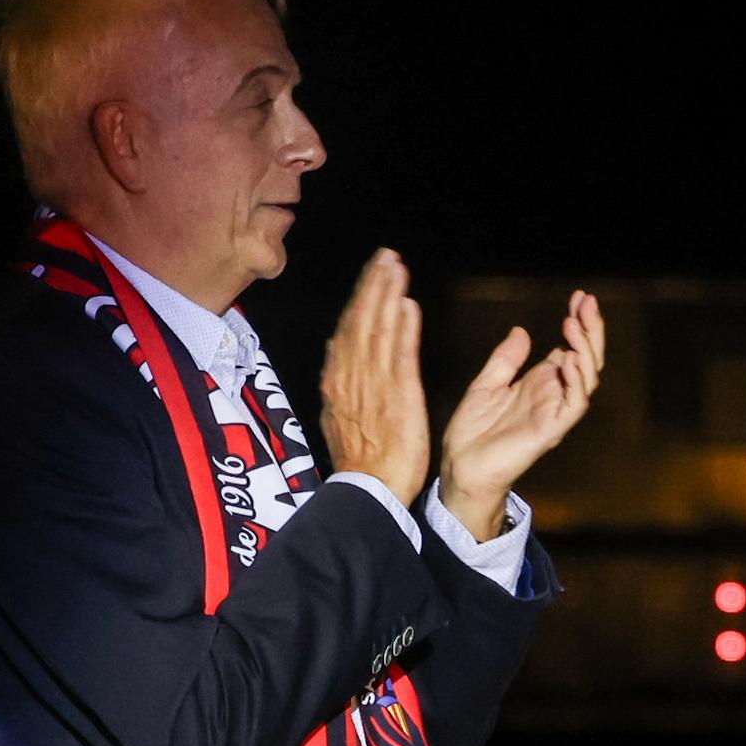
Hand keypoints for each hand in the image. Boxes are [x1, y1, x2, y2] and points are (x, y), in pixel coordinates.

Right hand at [318, 247, 432, 502]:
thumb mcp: (340, 415)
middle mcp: (351, 377)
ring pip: (378, 331)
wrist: (367, 490)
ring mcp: (373, 385)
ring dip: (386, 296)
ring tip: (396, 267)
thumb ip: (340, 382)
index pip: (349, 330)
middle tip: (386, 255)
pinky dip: (403, 329)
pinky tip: (408, 305)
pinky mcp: (397, 397)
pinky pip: (399, 356)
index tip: (373, 273)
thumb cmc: (360, 460)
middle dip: (373, 285)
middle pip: (361, 321)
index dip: (362, 299)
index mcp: (338, 380)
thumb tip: (337, 353)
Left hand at [440, 287, 605, 541]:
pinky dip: (578, 381)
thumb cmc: (472, 432)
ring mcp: (555, 412)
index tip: (579, 296)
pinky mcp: (551, 430)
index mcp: (540, 383)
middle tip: (587, 301)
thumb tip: (522, 331)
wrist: (460, 467)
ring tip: (574, 323)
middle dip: (591, 329)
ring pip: (587, 378)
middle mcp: (553, 395)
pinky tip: (571, 357)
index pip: (571, 348)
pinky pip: (575, 404)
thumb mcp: (485, 383)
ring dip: (585, 349)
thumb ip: (506, 359)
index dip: (578, 322)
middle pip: (586, 358)